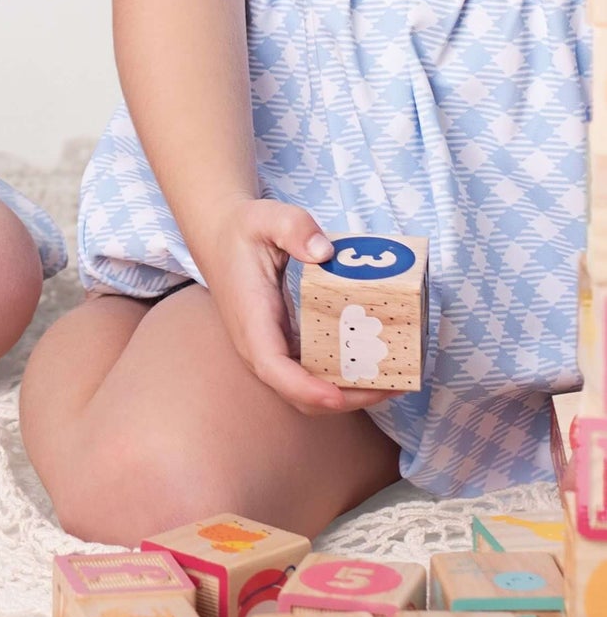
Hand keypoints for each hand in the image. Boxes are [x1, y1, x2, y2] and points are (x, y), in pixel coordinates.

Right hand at [195, 198, 403, 417]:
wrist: (220, 237)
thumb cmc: (242, 230)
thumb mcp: (265, 217)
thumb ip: (293, 228)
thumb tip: (325, 252)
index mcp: (252, 317)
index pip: (272, 367)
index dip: (306, 387)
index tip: (339, 394)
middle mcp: (257, 344)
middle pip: (298, 393)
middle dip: (346, 399)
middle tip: (393, 384)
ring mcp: (270, 350)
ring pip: (307, 391)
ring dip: (350, 394)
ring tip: (395, 380)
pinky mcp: (282, 347)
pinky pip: (311, 375)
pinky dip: (343, 380)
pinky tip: (374, 367)